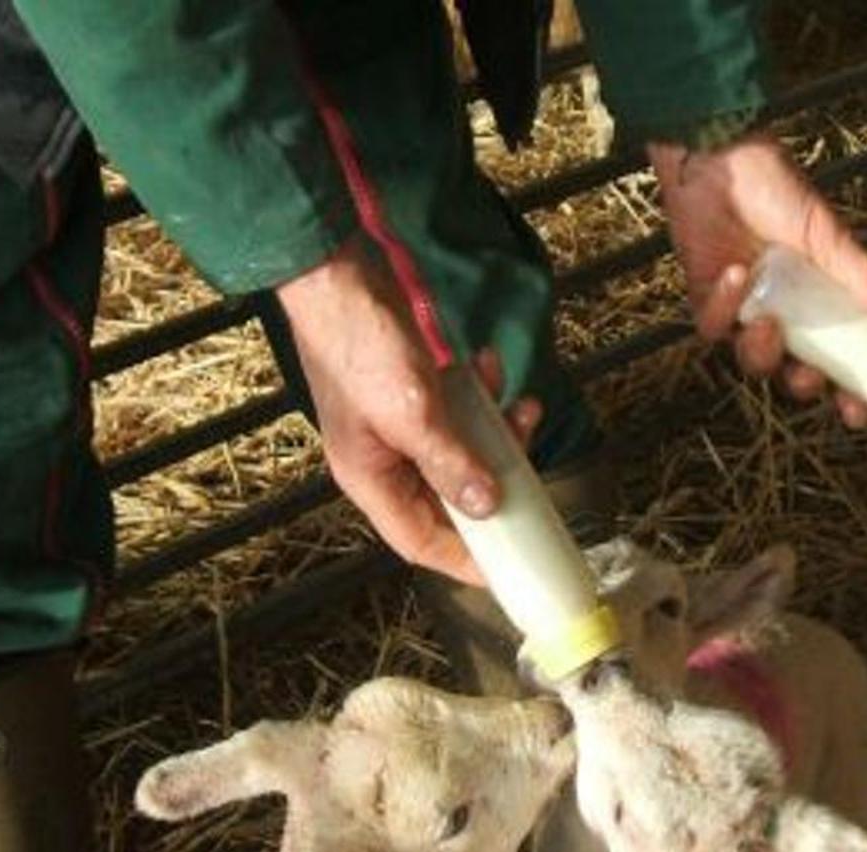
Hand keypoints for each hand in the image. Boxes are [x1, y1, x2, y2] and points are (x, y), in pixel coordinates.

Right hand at [277, 240, 540, 584]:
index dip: (463, 560)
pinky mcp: (415, 391)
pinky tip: (491, 367)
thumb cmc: (359, 344)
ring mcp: (400, 425)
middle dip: (494, 483)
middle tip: (530, 467)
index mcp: (371, 480)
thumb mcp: (410, 412)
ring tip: (523, 408)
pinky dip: (482, 395)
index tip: (509, 565)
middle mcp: (386, 461)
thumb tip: (487, 506)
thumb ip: (450, 462)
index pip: (420, 542)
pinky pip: (458, 410)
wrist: (335, 270)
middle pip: (449, 499)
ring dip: (498, 433)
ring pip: (461, 452)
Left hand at [650, 134, 866, 427]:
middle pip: (792, 375)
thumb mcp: (824, 230)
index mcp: (816, 302)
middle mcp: (782, 313)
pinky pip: (712, 327)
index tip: (858, 413)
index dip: (846, 391)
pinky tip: (734, 274)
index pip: (835, 359)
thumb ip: (858, 269)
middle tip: (811, 377)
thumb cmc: (775, 186)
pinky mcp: (705, 299)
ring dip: (762, 353)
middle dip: (802, 386)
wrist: (720, 157)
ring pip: (752, 361)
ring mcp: (743, 311)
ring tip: (768, 324)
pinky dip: (723, 307)